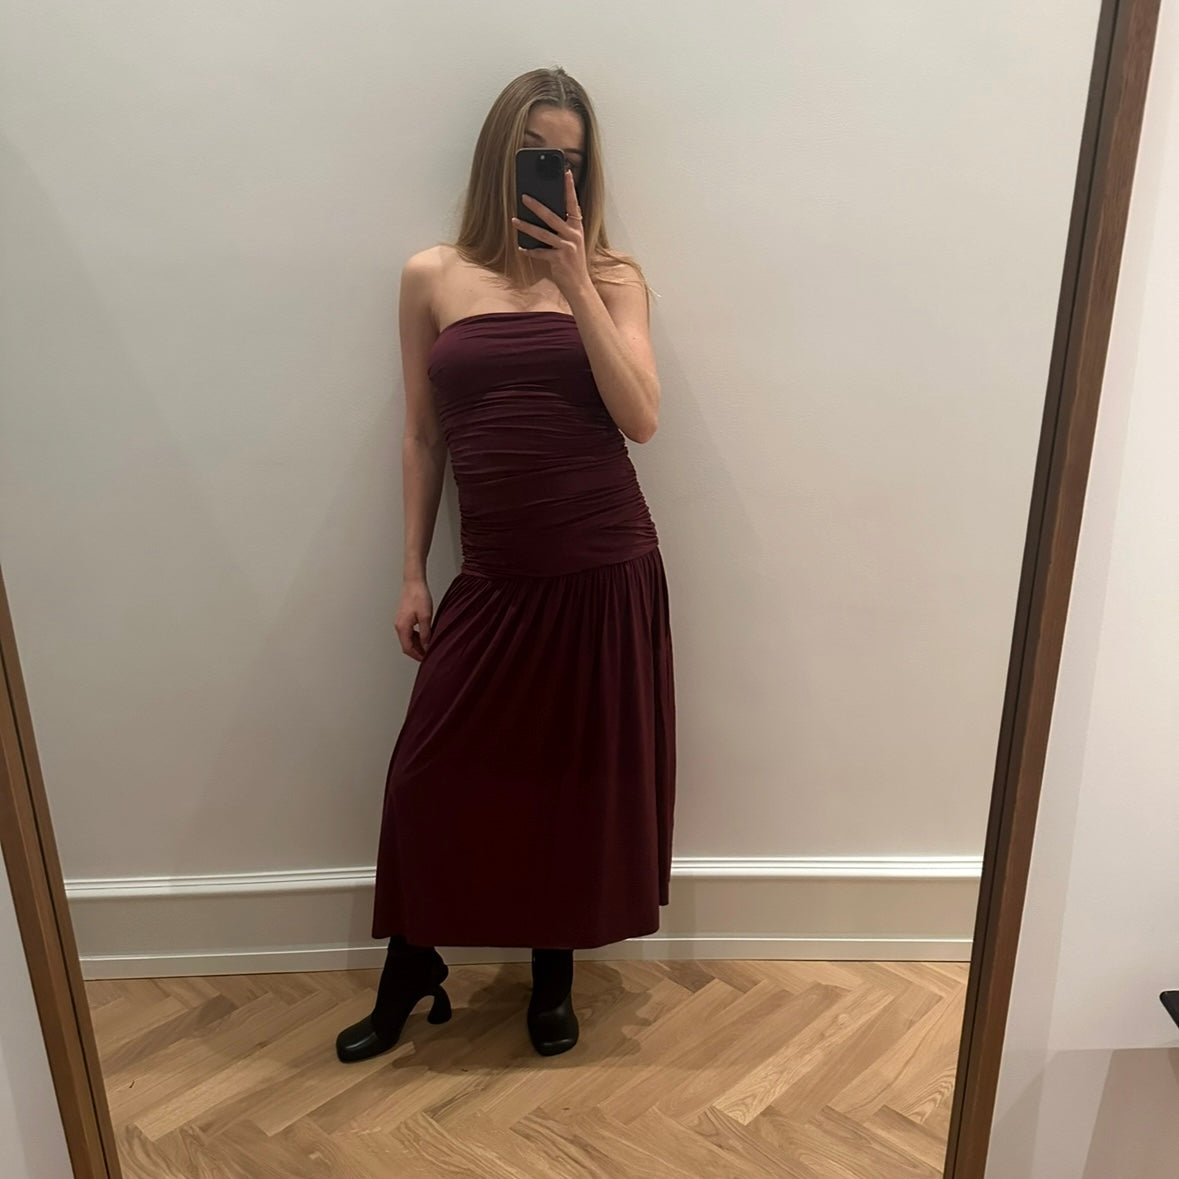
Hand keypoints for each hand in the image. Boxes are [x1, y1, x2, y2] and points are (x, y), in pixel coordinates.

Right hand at [395, 580, 433, 661]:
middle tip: (428, 654)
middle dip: (417, 651)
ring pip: (407, 639)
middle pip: (406, 645)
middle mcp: (398, 625)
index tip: (426, 659)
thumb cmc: (419, 596)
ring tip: (428, 646)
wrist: (413, 582)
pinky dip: (415, 637)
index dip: (417, 656)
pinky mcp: (402, 617)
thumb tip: (427, 646)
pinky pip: (408, 632)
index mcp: (402, 627)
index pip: (408, 648)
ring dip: (416, 644)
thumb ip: (426, 633)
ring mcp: (399, 621)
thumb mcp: (426, 617)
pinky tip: (424, 635)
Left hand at [511, 168, 590, 299]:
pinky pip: (540, 252)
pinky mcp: (559, 259)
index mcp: (577, 227)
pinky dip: (530, 250)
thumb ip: (561, 229)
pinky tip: (521, 247)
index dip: (570, 188)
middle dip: (537, 206)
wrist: (579, 285)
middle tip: (523, 196)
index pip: (574, 203)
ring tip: (514, 220)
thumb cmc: (572, 262)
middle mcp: (573, 235)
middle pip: (552, 216)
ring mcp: (567, 247)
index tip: (566, 172)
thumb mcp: (570, 242)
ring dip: (527, 226)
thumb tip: (542, 215)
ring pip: (543, 233)